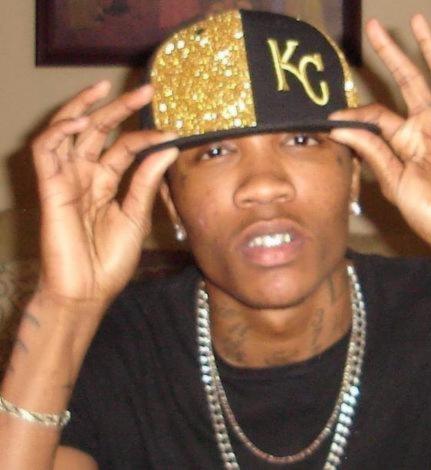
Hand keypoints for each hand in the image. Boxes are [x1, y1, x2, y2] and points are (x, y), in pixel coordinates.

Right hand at [31, 81, 177, 310]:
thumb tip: (167, 147)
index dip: (146, 136)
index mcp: (105, 184)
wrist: (87, 291)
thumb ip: (145, 181)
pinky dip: (61, 131)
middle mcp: (85, 176)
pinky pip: (46, 151)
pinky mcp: (48, 188)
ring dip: (85, 107)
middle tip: (147, 89)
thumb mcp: (135, 215)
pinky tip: (84, 120)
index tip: (173, 130)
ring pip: (68, 131)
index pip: (124, 148)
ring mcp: (65, 180)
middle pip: (99, 131)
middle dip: (119, 107)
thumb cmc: (109, 260)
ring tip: (106, 88)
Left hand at [330, 15, 430, 264]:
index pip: (377, 114)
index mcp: (403, 141)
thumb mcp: (392, 180)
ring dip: (427, 48)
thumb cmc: (429, 213)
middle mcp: (425, 126)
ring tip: (416, 21)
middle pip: (406, 80)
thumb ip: (370, 150)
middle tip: (374, 28)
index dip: (355, 112)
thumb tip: (338, 128)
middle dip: (391, 54)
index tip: (331, 115)